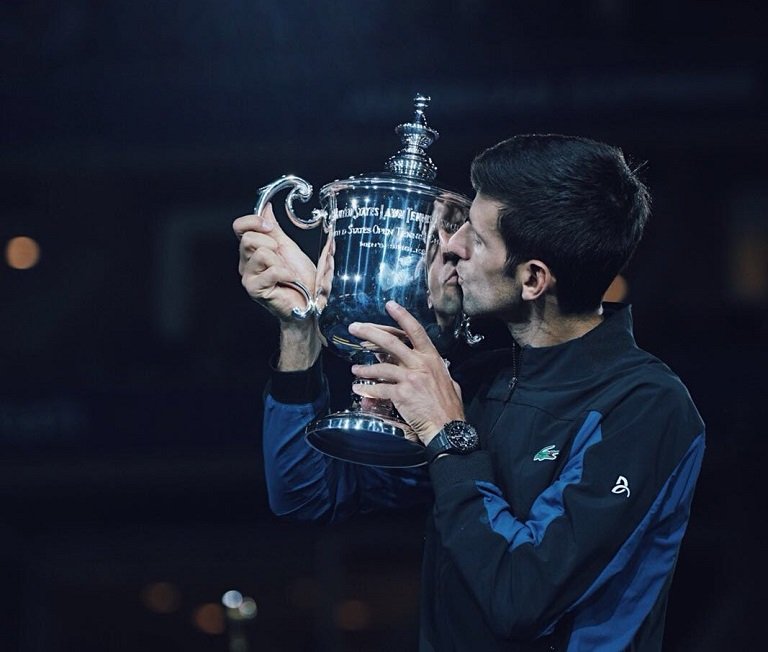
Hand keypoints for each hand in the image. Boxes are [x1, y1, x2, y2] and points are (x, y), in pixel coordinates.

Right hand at [233, 203, 317, 321]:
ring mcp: (249, 277)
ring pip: (260, 253)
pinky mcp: (255, 289)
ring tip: (287, 272)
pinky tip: (290, 280)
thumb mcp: (288, 248)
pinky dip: (287, 273)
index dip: (253, 221)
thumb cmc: (299, 279)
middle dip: (271, 243)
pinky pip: (271, 270)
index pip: (239, 227)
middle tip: (282, 256)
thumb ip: (275, 229)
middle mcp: (246, 263)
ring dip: (280, 261)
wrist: (308, 304)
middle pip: (248, 238)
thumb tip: (266, 208)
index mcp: (252, 250)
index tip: (270, 227)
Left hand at [349, 301, 463, 444]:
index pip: (415, 331)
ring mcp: (411, 378)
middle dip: (370, 332)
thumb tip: (423, 365)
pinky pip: (379, 389)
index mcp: (432, 358)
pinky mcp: (402, 394)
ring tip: (355, 370)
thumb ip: (433, 370)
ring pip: (381, 367)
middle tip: (355, 328)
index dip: (402, 316)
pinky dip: (367, 389)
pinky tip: (359, 389)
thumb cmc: (449, 407)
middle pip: (391, 342)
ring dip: (364, 369)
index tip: (390, 305)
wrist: (448, 428)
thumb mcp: (447, 381)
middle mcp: (420, 364)